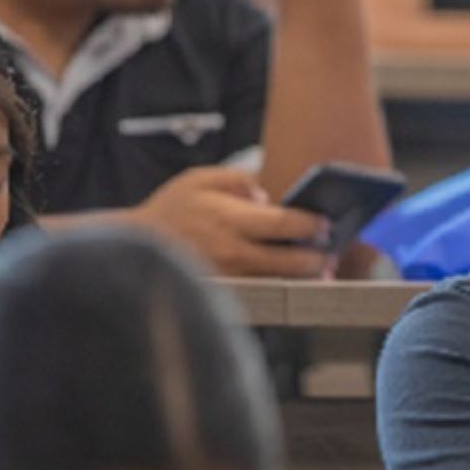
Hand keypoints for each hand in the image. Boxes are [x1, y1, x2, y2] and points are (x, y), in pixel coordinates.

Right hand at [131, 166, 334, 277]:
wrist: (136, 246)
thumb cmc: (171, 209)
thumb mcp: (198, 178)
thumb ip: (237, 180)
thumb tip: (267, 196)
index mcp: (229, 220)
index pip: (282, 224)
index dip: (310, 225)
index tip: (326, 224)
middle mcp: (233, 252)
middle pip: (288, 261)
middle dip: (316, 259)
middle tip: (332, 254)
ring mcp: (230, 276)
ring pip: (278, 281)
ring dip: (303, 277)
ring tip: (323, 271)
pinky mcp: (225, 291)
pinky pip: (261, 290)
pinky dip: (280, 285)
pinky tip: (294, 280)